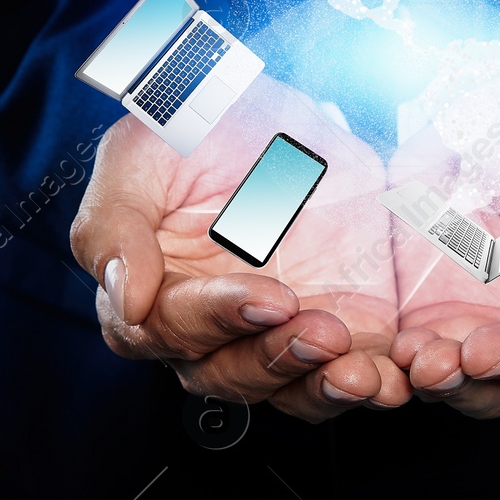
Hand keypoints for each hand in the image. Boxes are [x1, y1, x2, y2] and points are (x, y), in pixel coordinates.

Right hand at [70, 75, 409, 421]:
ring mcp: (277, 333)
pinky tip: (386, 379)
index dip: (211, 320)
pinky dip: (369, 388)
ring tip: (352, 367)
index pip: (164, 332)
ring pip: (286, 391)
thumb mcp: (139, 156)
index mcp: (153, 292)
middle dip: (271, 359)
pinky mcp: (339, 330)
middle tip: (317, 328)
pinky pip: (348, 377)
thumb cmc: (196, 127)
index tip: (261, 299)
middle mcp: (212, 326)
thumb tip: (124, 299)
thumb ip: (113, 225)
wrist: (279, 108)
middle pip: (224, 374)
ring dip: (317, 385)